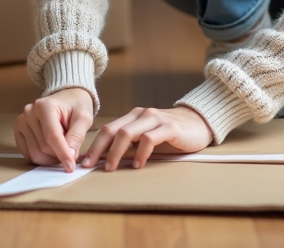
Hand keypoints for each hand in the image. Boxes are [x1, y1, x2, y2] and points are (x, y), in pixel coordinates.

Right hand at [14, 87, 93, 171]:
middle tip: (70, 150)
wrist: (66, 99)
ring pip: (35, 154)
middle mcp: (29, 112)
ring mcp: (22, 122)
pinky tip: (51, 149)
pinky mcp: (19, 131)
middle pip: (43, 147)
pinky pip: (28, 154)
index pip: (52, 136)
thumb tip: (70, 155)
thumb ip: (77, 136)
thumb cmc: (75, 106)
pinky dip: (41, 157)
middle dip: (59, 155)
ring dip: (50, 158)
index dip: (62, 154)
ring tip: (61, 148)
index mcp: (45, 106)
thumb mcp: (84, 118)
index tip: (70, 167)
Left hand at [81, 106, 213, 170]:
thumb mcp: (147, 138)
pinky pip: (149, 139)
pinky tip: (138, 164)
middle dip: (98, 149)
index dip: (94, 146)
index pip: (108, 130)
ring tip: (111, 168)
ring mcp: (155, 119)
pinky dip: (140, 153)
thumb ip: (130, 145)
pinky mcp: (169, 127)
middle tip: (89, 166)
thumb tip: (107, 160)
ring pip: (127, 133)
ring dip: (115, 152)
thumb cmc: (171, 134)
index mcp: (133, 117)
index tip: (84, 162)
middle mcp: (141, 115)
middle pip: (113, 130)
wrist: (199, 123)